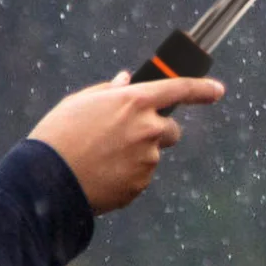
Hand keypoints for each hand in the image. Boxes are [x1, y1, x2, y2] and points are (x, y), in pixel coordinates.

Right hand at [28, 71, 225, 212]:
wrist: (47, 181)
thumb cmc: (59, 135)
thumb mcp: (80, 103)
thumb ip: (110, 91)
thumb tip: (126, 81)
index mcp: (134, 101)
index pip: (179, 89)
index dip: (202, 89)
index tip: (218, 90)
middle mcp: (147, 128)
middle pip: (171, 129)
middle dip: (157, 131)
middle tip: (127, 136)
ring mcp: (147, 159)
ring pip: (152, 155)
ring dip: (136, 155)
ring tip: (100, 158)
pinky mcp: (140, 184)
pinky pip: (140, 176)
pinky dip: (126, 175)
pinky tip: (101, 175)